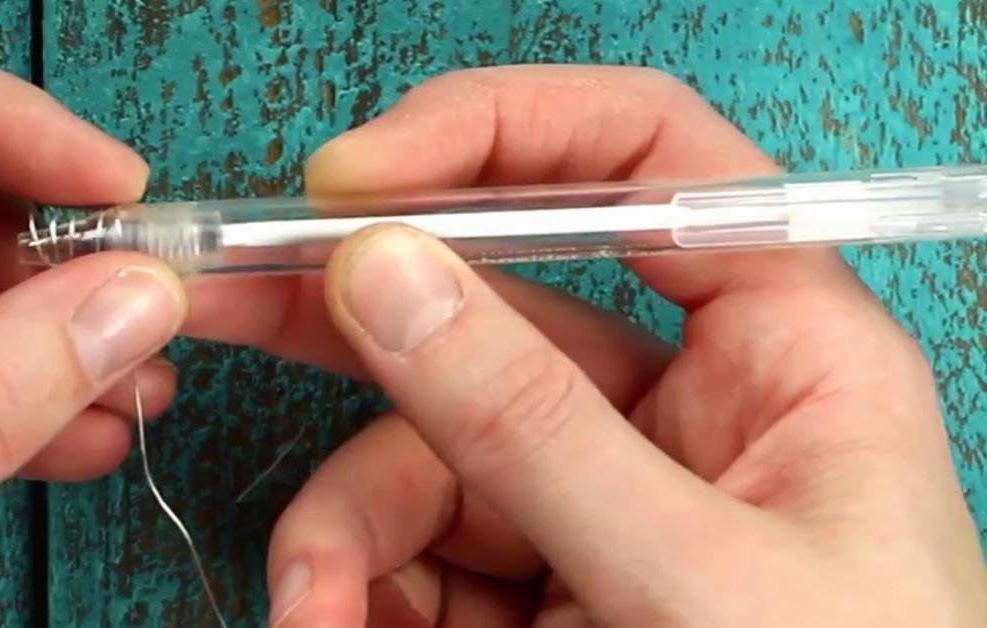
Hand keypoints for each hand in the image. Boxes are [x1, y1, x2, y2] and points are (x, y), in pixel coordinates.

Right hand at [181, 66, 986, 625]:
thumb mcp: (696, 576)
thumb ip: (537, 428)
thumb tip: (386, 275)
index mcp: (785, 355)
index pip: (646, 165)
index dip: (500, 135)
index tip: (358, 177)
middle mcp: (685, 408)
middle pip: (495, 302)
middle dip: (357, 310)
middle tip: (232, 295)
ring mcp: (603, 495)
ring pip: (430, 450)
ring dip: (347, 527)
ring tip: (314, 608)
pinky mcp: (545, 577)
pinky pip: (422, 547)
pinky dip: (363, 585)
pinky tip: (336, 623)